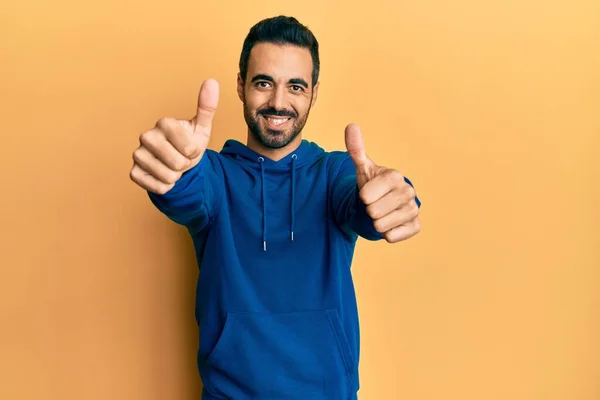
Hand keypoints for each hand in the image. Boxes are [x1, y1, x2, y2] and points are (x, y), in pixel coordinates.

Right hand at [129, 79, 219, 193]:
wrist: (176, 164)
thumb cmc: (189, 144)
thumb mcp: (201, 128)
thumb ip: (207, 107)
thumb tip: (212, 81)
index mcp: (164, 123)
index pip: (190, 149)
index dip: (195, 153)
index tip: (190, 148)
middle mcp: (146, 136)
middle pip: (178, 163)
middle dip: (185, 166)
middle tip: (181, 159)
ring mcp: (138, 154)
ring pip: (168, 177)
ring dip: (176, 176)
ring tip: (172, 167)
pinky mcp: (133, 172)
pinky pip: (158, 187)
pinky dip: (166, 186)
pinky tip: (162, 176)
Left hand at [345, 123, 420, 242]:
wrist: (384, 204)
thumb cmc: (372, 185)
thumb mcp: (362, 168)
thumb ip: (356, 149)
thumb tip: (351, 126)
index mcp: (395, 176)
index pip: (366, 196)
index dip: (363, 197)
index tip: (368, 193)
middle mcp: (408, 192)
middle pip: (374, 212)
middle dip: (369, 211)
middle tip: (374, 204)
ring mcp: (413, 210)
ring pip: (381, 226)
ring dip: (376, 223)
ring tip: (381, 213)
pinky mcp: (415, 226)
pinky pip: (393, 237)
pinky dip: (386, 234)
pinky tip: (389, 224)